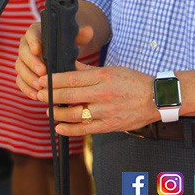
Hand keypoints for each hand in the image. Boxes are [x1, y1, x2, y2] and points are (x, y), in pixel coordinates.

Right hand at [16, 22, 94, 100]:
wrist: (61, 53)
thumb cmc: (67, 43)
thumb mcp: (75, 37)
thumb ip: (81, 35)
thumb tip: (88, 32)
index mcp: (36, 32)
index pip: (31, 34)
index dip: (33, 42)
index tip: (38, 50)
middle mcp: (26, 45)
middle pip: (23, 52)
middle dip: (32, 63)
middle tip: (43, 73)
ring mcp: (23, 60)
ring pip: (20, 68)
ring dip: (29, 78)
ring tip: (40, 87)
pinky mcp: (23, 73)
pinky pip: (20, 81)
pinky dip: (26, 89)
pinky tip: (36, 96)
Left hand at [33, 64, 159, 136]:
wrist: (156, 98)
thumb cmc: (133, 81)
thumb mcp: (111, 70)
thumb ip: (88, 70)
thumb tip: (69, 65)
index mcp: (102, 77)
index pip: (71, 78)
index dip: (53, 80)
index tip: (41, 80)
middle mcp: (102, 94)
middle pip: (69, 95)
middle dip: (50, 95)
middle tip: (38, 94)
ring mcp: (105, 111)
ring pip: (74, 114)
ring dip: (57, 113)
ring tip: (47, 110)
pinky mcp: (109, 125)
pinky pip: (85, 129)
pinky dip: (70, 129)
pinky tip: (59, 127)